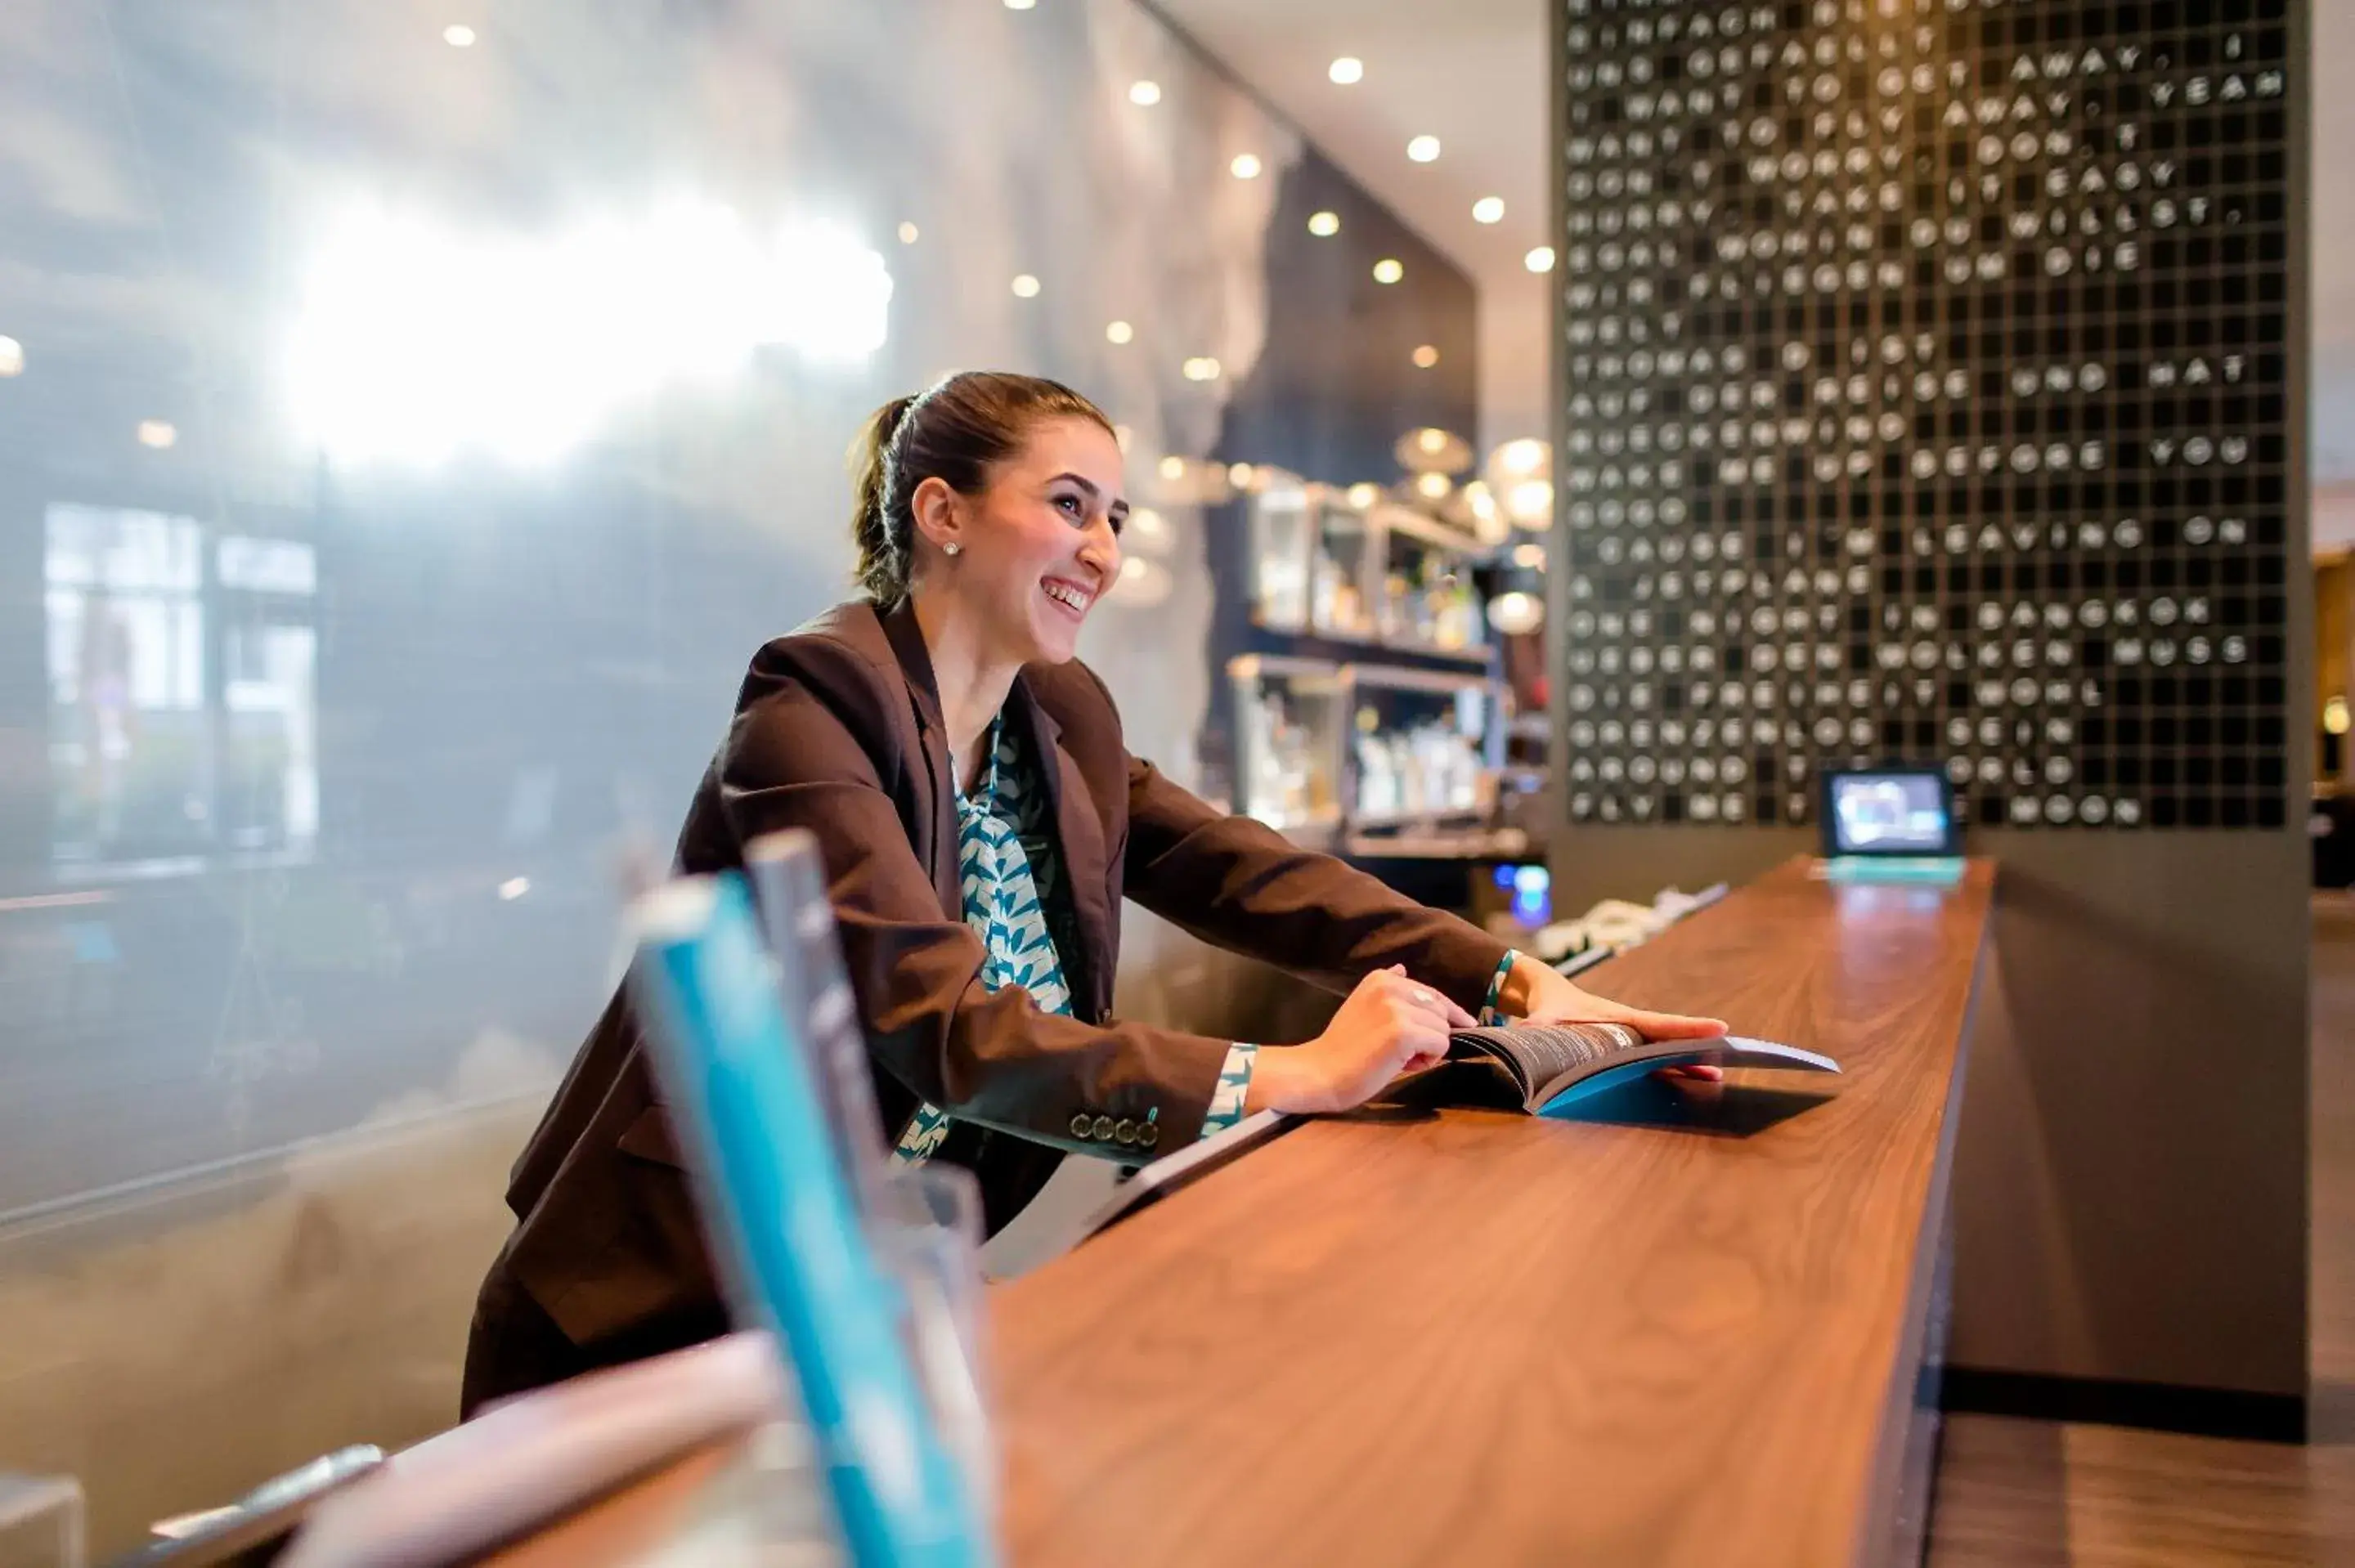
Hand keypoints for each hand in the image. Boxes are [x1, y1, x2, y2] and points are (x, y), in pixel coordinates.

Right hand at [1246, 966, 1474, 1115]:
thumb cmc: (1343, 1047)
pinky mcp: (1403, 1033)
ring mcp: (1397, 1009)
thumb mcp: (1363, 1005)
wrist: (1320, 1073)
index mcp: (1381, 978)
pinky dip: (1428, 1060)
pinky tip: (1401, 1064)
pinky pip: (1441, 1045)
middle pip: (1442, 1012)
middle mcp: (1390, 986)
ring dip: (1428, 1049)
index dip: (1451, 1012)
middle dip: (1430, 1033)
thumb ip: (1388, 990)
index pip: (1433, 994)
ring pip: (1443, 1030)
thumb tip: (1402, 969)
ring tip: (1398, 1058)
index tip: (1465, 1022)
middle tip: (1401, 1051)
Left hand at [1500, 955, 1729, 1081]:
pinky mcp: (1627, 1048)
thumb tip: (1526, 1049)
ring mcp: (1632, 1038)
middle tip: (1729, 1057)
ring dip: (1690, 1061)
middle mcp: (1631, 1028)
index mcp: (1618, 1019)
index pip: (1658, 1024)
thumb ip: (1535, 1037)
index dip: (1686, 1029)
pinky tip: (1697, 1077)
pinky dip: (1676, 1066)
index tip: (1718, 1028)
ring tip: (1718, 1074)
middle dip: (1697, 1046)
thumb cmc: (1548, 1009)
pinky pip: (1656, 1058)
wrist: (1546, 996)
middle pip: (1670, 1039)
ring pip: (1666, 1050)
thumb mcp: (1540, 1024)